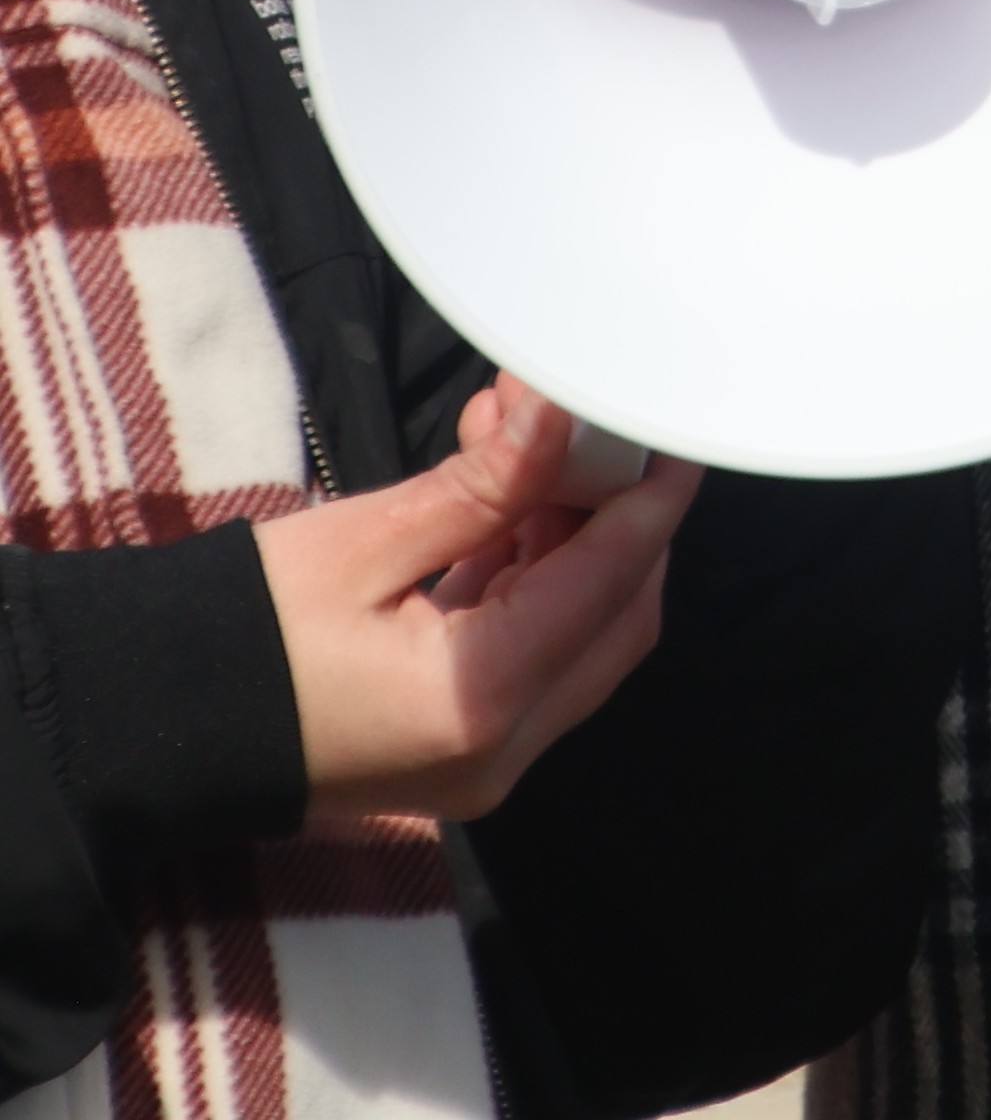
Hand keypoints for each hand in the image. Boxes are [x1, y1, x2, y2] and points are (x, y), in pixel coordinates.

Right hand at [254, 377, 700, 822]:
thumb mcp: (364, 543)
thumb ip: (486, 485)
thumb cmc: (228, 640)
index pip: (611, 578)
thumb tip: (567, 416)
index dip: (649, 491)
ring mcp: (479, 764)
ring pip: (579, 634)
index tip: (664, 424)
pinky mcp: (455, 751)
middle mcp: (497, 752)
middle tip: (577, 425)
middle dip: (611, 511)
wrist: (136, 733)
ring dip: (567, 538)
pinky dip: (530, 581)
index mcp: (478, 701)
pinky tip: (501, 504)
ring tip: (519, 442)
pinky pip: (530, 658)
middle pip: (616, 614)